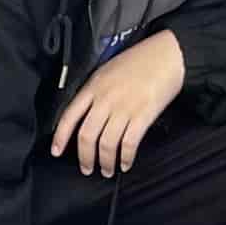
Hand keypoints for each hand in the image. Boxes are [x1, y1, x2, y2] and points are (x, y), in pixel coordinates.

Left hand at [49, 31, 183, 178]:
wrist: (169, 54)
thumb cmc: (141, 60)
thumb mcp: (108, 70)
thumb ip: (96, 91)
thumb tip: (87, 113)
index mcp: (93, 87)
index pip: (69, 116)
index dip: (60, 137)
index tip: (56, 151)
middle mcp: (105, 99)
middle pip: (86, 135)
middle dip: (85, 157)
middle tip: (87, 169)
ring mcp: (124, 108)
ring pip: (106, 144)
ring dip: (105, 162)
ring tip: (107, 170)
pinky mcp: (142, 116)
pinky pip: (129, 143)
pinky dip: (126, 157)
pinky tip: (125, 163)